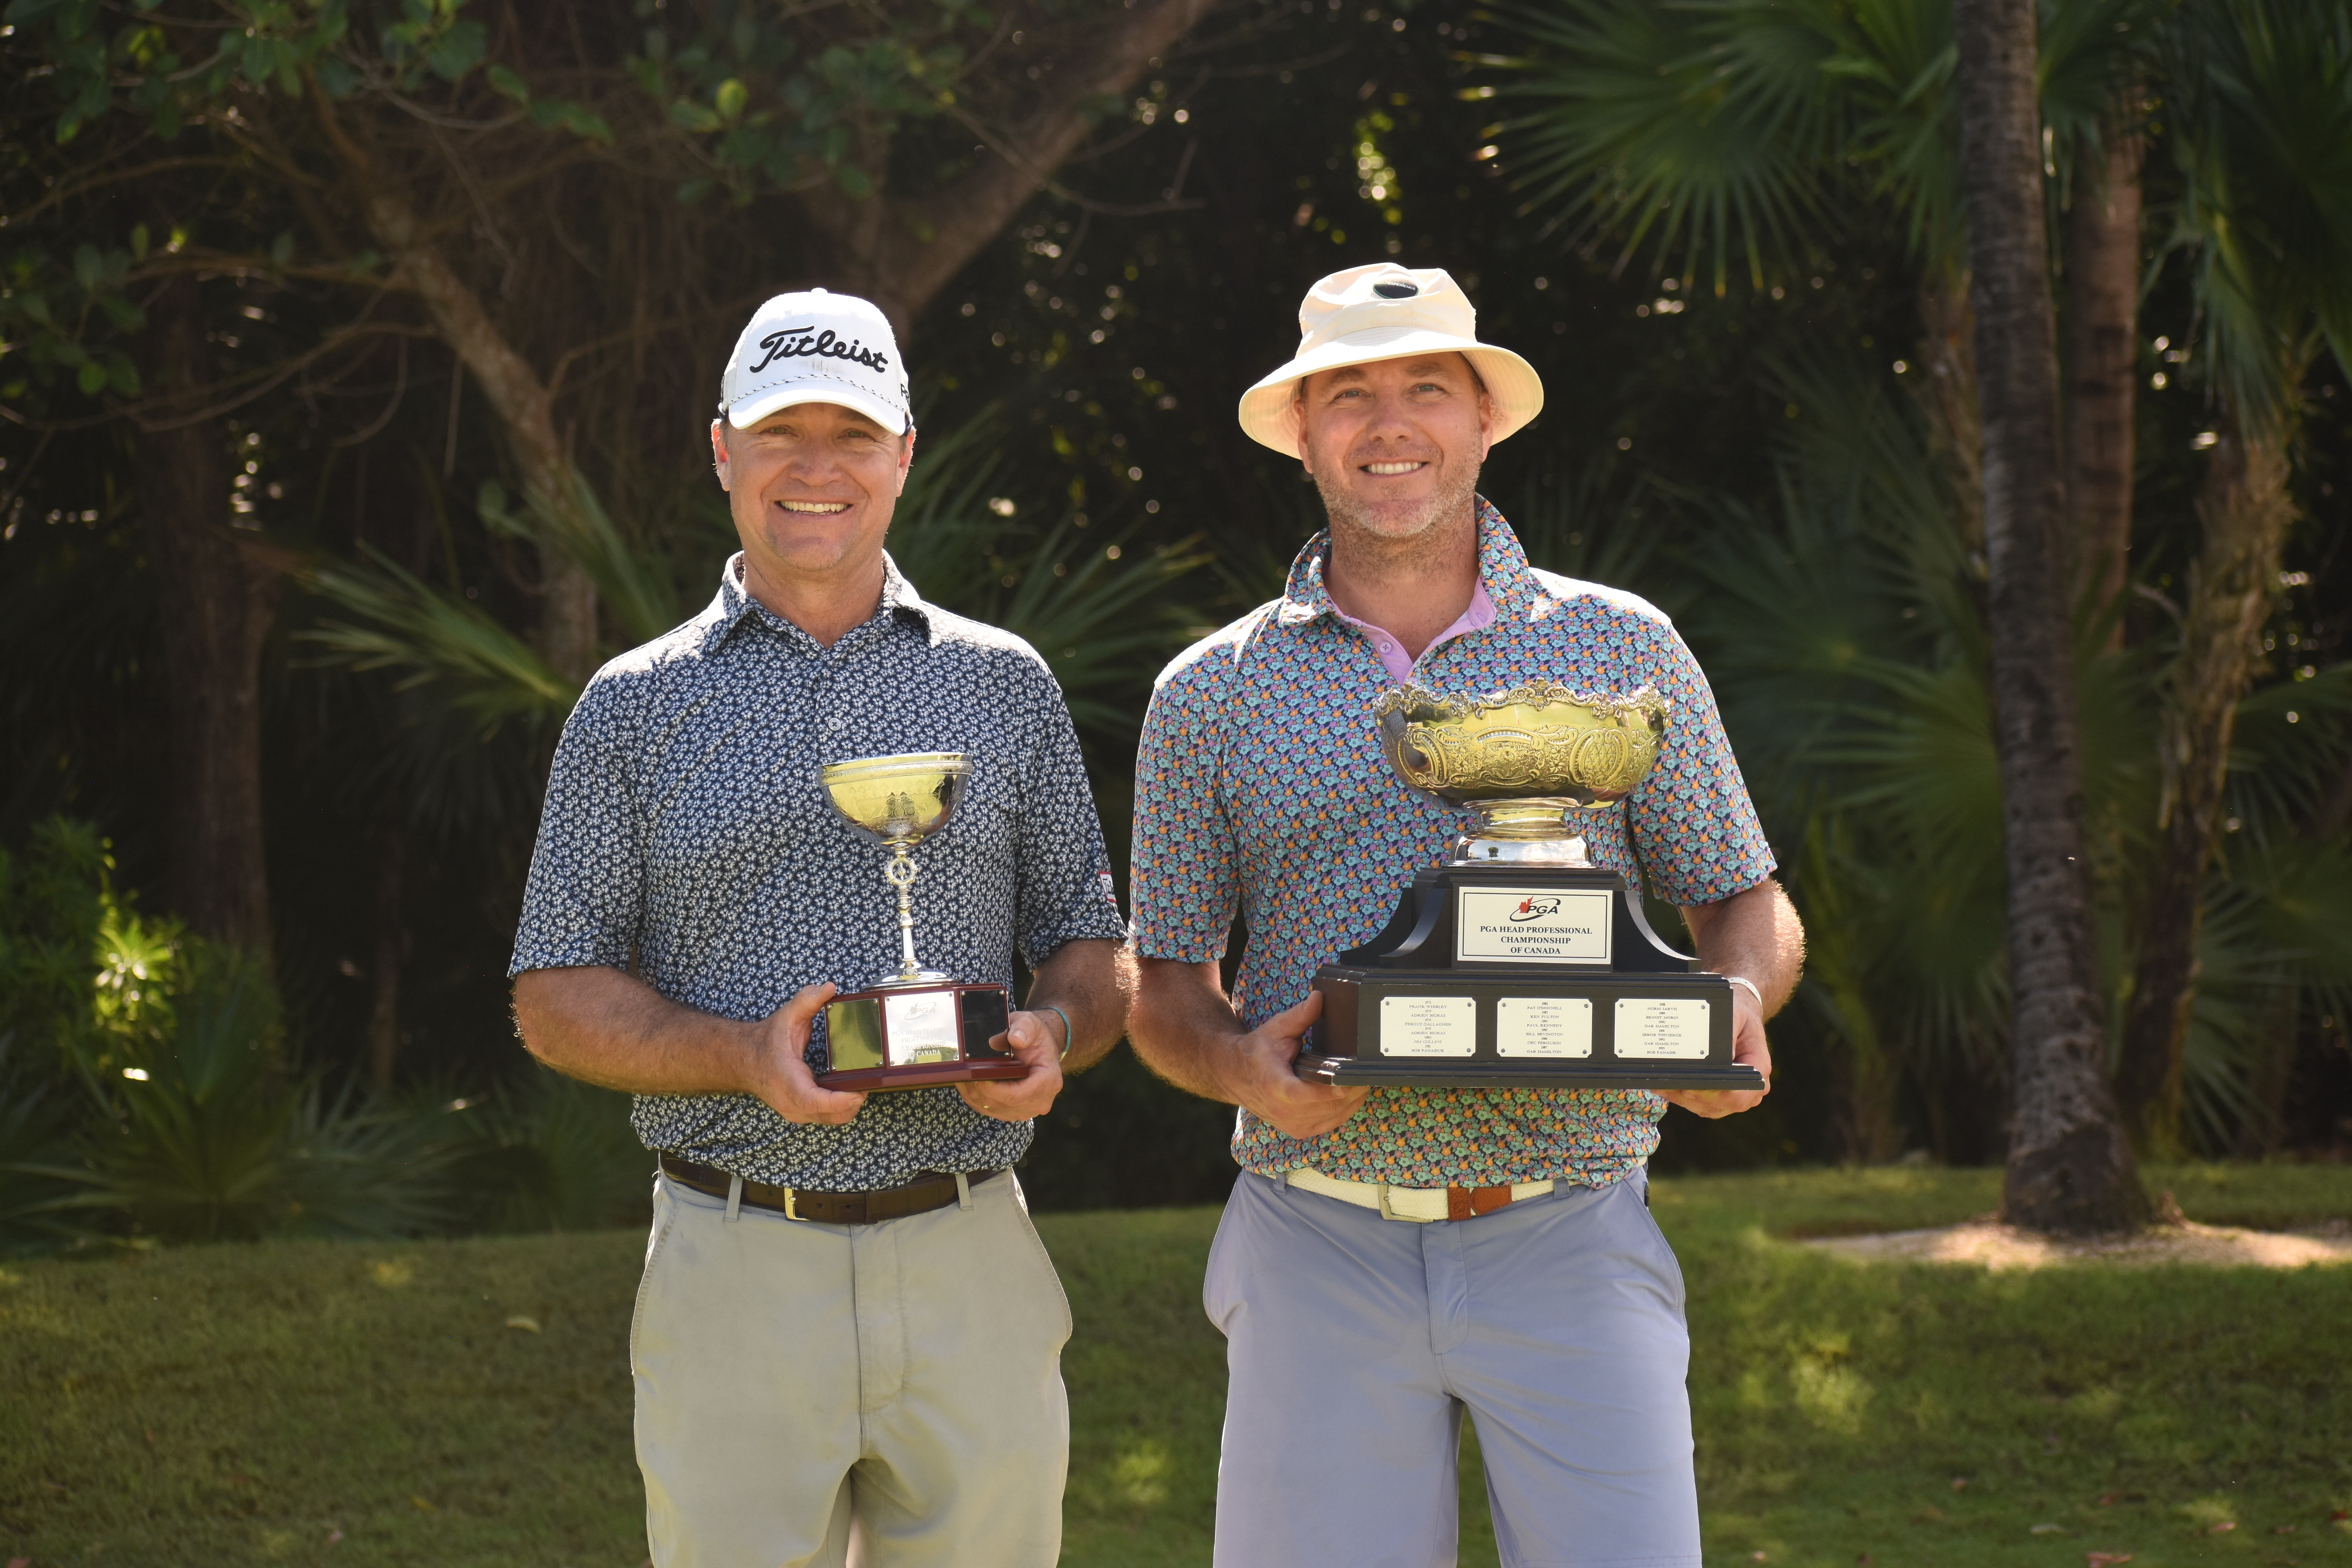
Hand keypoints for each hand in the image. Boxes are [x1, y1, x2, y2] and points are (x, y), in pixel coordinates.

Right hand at [747, 982, 868, 1125]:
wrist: (743, 1060)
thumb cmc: (765, 1042)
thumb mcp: (786, 1017)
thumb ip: (807, 1001)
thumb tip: (828, 987)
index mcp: (787, 1080)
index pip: (814, 1101)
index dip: (839, 1101)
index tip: (858, 1092)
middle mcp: (791, 1102)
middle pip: (831, 1116)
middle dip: (854, 1102)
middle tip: (869, 1081)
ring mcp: (796, 1111)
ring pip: (832, 1119)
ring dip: (849, 1106)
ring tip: (862, 1083)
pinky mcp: (800, 1113)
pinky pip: (826, 1117)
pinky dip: (841, 1107)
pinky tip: (848, 1089)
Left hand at [960, 1008, 1067, 1121]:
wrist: (1039, 1048)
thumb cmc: (1034, 1036)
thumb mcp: (1030, 1023)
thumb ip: (1024, 1028)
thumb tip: (1014, 1040)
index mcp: (1049, 1080)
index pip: (1018, 1095)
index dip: (994, 1089)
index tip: (976, 1076)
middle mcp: (1041, 1100)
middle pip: (1003, 1104)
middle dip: (980, 1091)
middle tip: (962, 1074)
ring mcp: (1028, 1109)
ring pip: (994, 1109)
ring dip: (975, 1095)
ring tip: (961, 1077)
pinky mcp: (1015, 1111)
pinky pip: (991, 1109)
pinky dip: (977, 1098)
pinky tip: (967, 1084)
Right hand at [1217, 990, 1367, 1139]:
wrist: (1234, 1075)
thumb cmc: (1256, 1051)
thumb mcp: (1276, 1028)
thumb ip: (1300, 1015)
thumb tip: (1319, 998)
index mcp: (1275, 1085)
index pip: (1307, 1094)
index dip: (1331, 1090)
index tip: (1350, 1080)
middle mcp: (1282, 1110)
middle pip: (1327, 1107)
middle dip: (1351, 1092)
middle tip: (1368, 1074)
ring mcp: (1290, 1124)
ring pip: (1331, 1118)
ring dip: (1351, 1103)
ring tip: (1362, 1082)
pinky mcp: (1297, 1130)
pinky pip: (1328, 1125)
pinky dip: (1343, 1112)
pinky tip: (1350, 1097)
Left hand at [1661, 988, 1772, 1118]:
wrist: (1741, 1016)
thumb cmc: (1738, 1015)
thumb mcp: (1733, 1015)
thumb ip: (1723, 1034)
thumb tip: (1710, 1055)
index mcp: (1757, 1068)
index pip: (1737, 1095)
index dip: (1712, 1096)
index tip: (1687, 1087)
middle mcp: (1751, 1088)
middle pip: (1719, 1106)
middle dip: (1690, 1097)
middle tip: (1664, 1085)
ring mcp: (1736, 1095)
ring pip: (1707, 1109)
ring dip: (1682, 1099)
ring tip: (1660, 1084)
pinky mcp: (1722, 1098)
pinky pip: (1702, 1105)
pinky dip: (1683, 1098)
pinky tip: (1667, 1086)